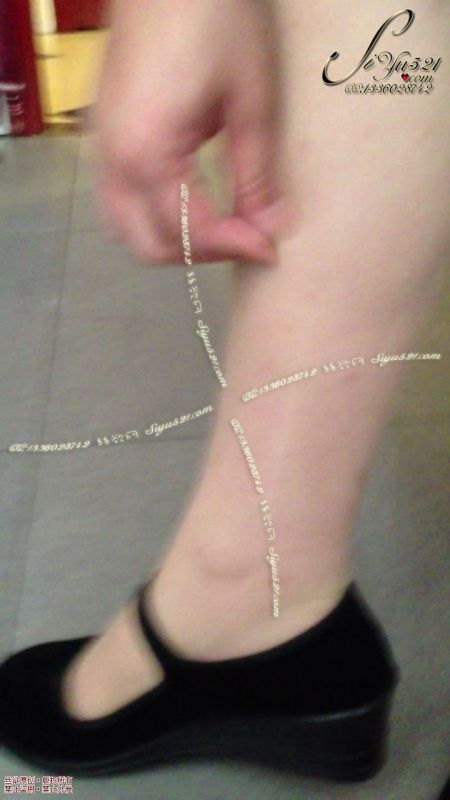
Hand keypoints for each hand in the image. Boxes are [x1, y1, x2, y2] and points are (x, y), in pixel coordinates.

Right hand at [91, 0, 283, 264]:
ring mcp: (103, 147)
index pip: (191, 231)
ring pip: (126, 228)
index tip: (271, 249)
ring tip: (219, 225)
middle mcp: (116, 161)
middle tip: (245, 238)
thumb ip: (256, 175)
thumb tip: (271, 227)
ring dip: (171, 240)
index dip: (236, 246)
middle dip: (199, 254)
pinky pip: (119, 200)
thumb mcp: (250, 101)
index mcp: (149, 153)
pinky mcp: (105, 134)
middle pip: (149, 245)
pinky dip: (151, 216)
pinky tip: (187, 199)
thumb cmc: (217, 19)